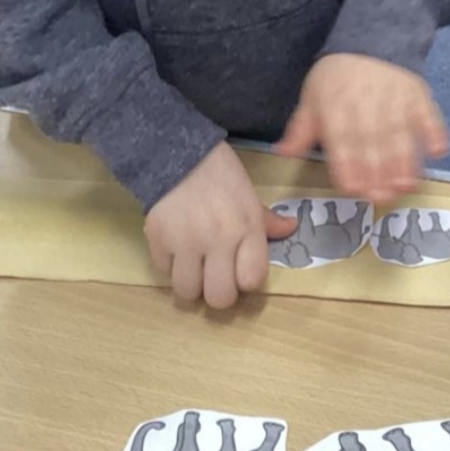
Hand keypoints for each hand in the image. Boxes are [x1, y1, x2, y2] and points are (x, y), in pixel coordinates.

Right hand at [145, 141, 296, 308]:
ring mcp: (185, 242)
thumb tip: (291, 229)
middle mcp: (217, 240)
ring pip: (187, 292)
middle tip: (215, 276)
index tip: (240, 268)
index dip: (246, 279)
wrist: (175, 152)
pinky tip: (175, 249)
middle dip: (219, 292)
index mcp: (246, 228)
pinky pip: (163, 272)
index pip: (251, 281)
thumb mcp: (248, 194)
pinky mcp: (157, 240)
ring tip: (194, 266)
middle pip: (220, 298)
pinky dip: (169, 265)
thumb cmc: (219, 173)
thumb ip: (266, 219)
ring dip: (191, 283)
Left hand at [275, 54, 449, 204]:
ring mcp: (395, 100)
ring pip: (400, 135)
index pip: (341, 141)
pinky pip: (428, 114)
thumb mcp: (311, 99)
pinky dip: (435, 132)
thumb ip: (300, 130)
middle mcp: (366, 106)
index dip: (347, 165)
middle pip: (372, 143)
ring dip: (405, 162)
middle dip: (377, 173)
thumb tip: (282, 154)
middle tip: (381, 198)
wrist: (370, 41)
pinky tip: (439, 151)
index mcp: (336, 108)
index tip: (352, 189)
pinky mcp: (418, 95)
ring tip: (406, 186)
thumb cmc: (336, 78)